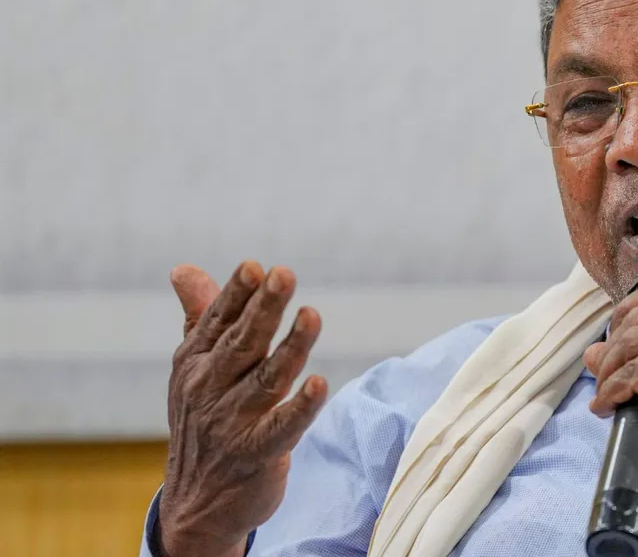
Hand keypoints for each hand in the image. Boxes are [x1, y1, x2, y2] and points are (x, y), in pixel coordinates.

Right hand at [157, 261, 326, 556]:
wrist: (195, 503)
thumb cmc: (203, 421)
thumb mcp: (193, 369)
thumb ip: (200, 318)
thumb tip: (184, 269)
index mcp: (196, 363)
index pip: (219, 321)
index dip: (237, 294)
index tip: (255, 267)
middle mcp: (210, 389)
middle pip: (243, 343)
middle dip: (263, 308)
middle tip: (283, 274)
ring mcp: (231, 423)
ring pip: (267, 379)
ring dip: (291, 347)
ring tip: (311, 316)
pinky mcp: (256, 454)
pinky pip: (282, 428)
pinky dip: (301, 407)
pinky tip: (319, 384)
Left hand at [583, 281, 637, 513]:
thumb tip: (594, 351)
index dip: (628, 312)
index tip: (613, 338)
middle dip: (612, 346)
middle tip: (604, 374)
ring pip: (631, 343)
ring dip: (608, 372)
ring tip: (606, 394)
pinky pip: (631, 375)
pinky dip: (611, 392)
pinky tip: (607, 407)